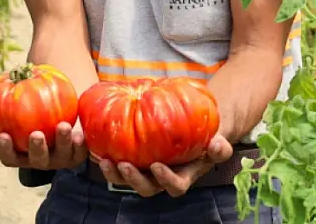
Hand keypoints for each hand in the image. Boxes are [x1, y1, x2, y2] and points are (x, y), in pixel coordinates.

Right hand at [0, 121, 88, 170]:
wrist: (62, 114)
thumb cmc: (32, 114)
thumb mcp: (17, 116)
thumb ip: (0, 118)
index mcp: (22, 155)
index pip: (9, 159)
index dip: (5, 150)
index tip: (3, 135)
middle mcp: (40, 160)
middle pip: (37, 161)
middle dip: (36, 149)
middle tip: (36, 134)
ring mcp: (60, 159)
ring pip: (61, 156)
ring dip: (62, 142)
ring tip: (63, 126)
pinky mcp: (78, 155)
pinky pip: (80, 152)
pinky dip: (80, 144)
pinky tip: (80, 133)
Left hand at [96, 134, 234, 197]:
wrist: (193, 129)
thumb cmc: (206, 138)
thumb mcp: (217, 142)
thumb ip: (220, 148)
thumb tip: (217, 145)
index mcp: (181, 177)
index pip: (174, 187)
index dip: (165, 180)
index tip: (157, 166)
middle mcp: (160, 178)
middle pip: (145, 187)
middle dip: (133, 179)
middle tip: (124, 165)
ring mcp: (144, 170)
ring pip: (126, 180)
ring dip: (114, 173)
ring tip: (105, 160)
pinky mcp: (132, 158)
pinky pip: (116, 163)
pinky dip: (105, 157)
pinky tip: (96, 146)